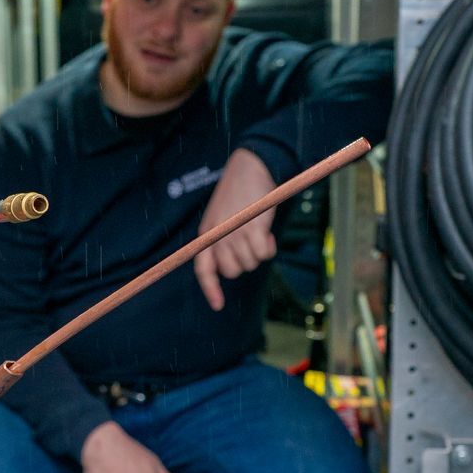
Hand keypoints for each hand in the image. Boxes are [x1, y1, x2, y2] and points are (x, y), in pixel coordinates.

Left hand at [193, 147, 278, 311]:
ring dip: (259, 252)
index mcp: (207, 233)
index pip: (204, 269)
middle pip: (232, 271)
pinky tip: (267, 233)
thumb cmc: (239, 191)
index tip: (218, 305)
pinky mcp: (253, 230)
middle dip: (245, 263)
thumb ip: (222, 239)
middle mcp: (217, 237)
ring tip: (259, 231)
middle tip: (252, 244)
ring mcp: (234, 235)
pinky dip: (269, 247)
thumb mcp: (222, 215)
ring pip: (249, 263)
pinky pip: (263, 254)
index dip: (210, 289)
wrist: (252, 166)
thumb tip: (232, 264)